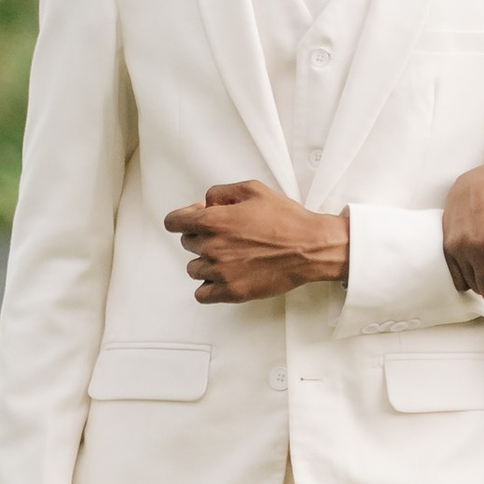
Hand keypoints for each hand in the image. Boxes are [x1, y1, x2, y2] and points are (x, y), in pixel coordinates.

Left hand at [164, 182, 349, 302]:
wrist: (310, 247)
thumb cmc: (286, 219)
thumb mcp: (253, 190)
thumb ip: (221, 192)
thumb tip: (206, 202)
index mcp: (213, 221)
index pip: (173, 223)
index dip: (182, 219)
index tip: (191, 221)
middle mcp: (212, 247)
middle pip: (187, 244)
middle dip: (201, 238)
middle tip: (225, 237)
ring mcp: (220, 272)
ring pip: (193, 269)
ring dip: (206, 263)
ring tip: (228, 258)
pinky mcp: (232, 292)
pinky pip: (202, 294)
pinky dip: (208, 287)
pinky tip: (223, 278)